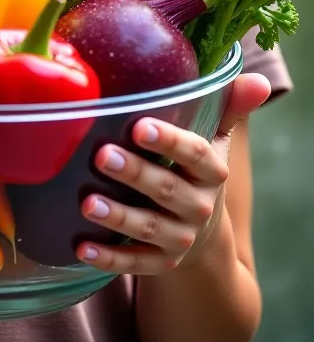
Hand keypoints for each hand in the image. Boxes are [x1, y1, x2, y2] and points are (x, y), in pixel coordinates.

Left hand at [76, 73, 270, 274]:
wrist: (204, 234)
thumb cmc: (196, 170)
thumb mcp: (215, 139)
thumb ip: (229, 108)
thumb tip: (259, 80)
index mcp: (212, 172)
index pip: (194, 153)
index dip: (168, 141)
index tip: (139, 126)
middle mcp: (199, 207)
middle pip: (165, 189)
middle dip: (134, 173)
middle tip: (101, 155)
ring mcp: (179, 237)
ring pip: (148, 227)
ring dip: (118, 216)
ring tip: (88, 203)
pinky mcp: (160, 262)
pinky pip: (134, 262)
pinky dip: (109, 257)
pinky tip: (83, 247)